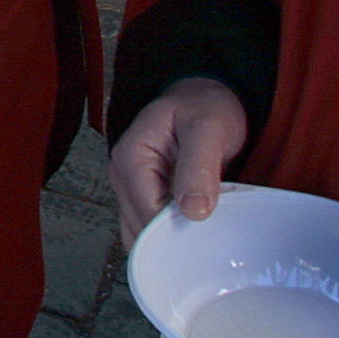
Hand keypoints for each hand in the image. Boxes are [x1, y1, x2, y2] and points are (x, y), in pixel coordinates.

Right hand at [108, 76, 247, 246]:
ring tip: (206, 235)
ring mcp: (132, 188)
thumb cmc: (203, 106)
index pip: (146, 213)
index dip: (178, 230)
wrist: (205, 96)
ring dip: (173, 241)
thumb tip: (194, 211)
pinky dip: (172, 236)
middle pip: (140, 228)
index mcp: (130, 158)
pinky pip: (152, 228)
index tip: (211, 237)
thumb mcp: (207, 128)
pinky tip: (196, 231)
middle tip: (214, 240)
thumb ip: (199, 167)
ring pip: (142, 233)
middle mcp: (123, 176)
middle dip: (175, 240)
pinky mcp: (146, 196)